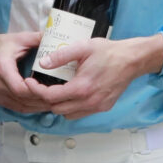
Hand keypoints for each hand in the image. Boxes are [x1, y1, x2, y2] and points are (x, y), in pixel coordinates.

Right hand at [0, 29, 59, 116]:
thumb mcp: (19, 38)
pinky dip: (31, 108)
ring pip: (21, 107)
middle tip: (60, 97)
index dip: (36, 91)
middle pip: (23, 100)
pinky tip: (43, 104)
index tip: (51, 87)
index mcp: (2, 68)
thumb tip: (57, 38)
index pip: (20, 89)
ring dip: (39, 106)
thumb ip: (38, 39)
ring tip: (55, 101)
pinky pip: (17, 108)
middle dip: (43, 100)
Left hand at [30, 33, 162, 119]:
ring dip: (59, 104)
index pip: (51, 97)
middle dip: (45, 99)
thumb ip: (60, 56)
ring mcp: (97, 106)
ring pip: (68, 114)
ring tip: (55, 90)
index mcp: (82, 87)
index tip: (29, 82)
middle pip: (57, 109)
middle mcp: (89, 101)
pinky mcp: (103, 107)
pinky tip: (71, 93)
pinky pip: (80, 113)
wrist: (132, 60)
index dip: (36, 90)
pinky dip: (72, 106)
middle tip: (40, 86)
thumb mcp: (82, 47)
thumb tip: (42, 63)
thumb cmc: (109, 52)